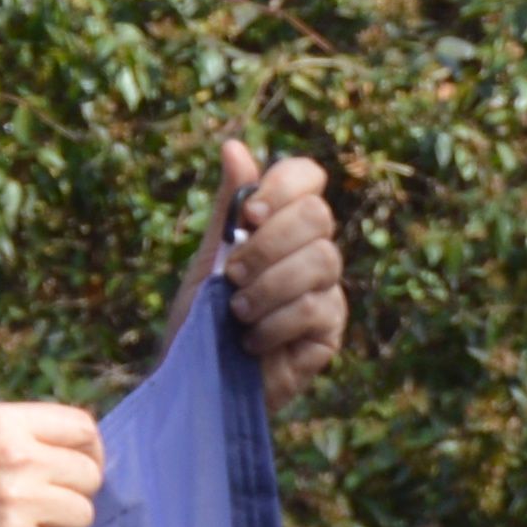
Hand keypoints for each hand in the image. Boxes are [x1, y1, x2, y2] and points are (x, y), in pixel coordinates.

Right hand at [0, 399, 110, 526]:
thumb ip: (11, 440)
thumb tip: (69, 454)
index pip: (82, 428)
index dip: (87, 454)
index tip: (71, 474)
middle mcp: (15, 455)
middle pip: (89, 476)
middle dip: (70, 497)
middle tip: (36, 513)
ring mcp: (17, 502)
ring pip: (81, 516)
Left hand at [195, 136, 349, 416]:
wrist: (196, 380)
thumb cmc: (200, 319)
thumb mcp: (208, 257)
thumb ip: (228, 208)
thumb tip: (235, 146)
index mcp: (282, 225)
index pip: (307, 178)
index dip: (283, 187)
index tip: (247, 217)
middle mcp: (311, 251)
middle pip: (318, 217)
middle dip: (268, 244)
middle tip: (232, 275)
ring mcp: (326, 290)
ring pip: (322, 261)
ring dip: (269, 286)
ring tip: (237, 311)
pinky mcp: (330, 330)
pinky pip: (316, 308)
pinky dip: (275, 323)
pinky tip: (252, 340)